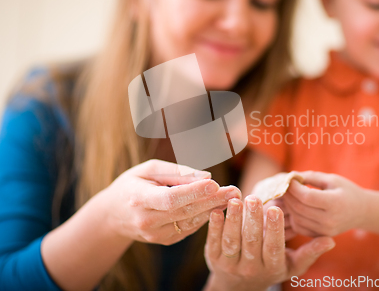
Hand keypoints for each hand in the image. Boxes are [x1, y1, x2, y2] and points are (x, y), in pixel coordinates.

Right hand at [98, 159, 240, 245]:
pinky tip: (219, 206)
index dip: (193, 192)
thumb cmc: (132, 185)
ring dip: (214, 209)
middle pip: (185, 211)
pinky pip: (189, 227)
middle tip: (235, 190)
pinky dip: (205, 216)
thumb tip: (206, 176)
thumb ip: (176, 172)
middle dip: (212, 200)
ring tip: (233, 196)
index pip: (170, 198)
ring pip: (191, 221)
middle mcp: (147, 221)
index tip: (214, 183)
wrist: (113, 215)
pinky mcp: (164, 240)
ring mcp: (155, 234)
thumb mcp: (147, 170)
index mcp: (139, 200)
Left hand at [204, 195, 334, 290]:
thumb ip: (309, 252)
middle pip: (252, 242)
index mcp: (272, 267)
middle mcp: (250, 268)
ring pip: (232, 241)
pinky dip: (214, 227)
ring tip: (237, 201)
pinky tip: (217, 211)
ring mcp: (230, 264)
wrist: (238, 286)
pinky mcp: (213, 259)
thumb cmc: (270, 268)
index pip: (274, 248)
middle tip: (254, 198)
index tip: (276, 209)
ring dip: (233, 220)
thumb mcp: (292, 264)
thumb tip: (330, 240)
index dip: (275, 229)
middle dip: (253, 219)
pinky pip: (213, 242)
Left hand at [282, 171, 367, 236]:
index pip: (306, 197)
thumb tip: (291, 177)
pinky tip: (295, 206)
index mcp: (335, 204)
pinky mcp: (320, 236)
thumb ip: (311, 177)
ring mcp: (325, 231)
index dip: (294, 188)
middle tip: (284, 186)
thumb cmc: (347, 191)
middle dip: (288, 196)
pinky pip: (299, 227)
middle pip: (299, 208)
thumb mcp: (332, 179)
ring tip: (288, 195)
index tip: (289, 179)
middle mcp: (330, 220)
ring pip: (297, 219)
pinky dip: (293, 216)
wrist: (362, 212)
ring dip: (289, 206)